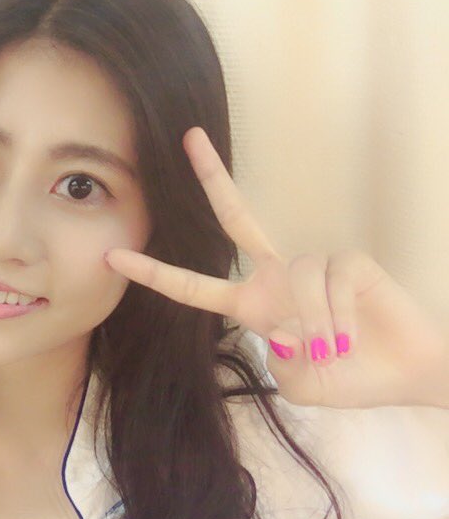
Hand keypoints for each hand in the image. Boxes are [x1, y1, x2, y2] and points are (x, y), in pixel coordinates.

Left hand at [105, 127, 448, 408]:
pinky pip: (331, 279)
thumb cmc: (345, 377)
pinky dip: (339, 315)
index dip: (155, 274)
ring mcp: (312, 264)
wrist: (402, 376)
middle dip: (213, 177)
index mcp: (251, 304)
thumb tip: (283, 327)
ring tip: (333, 346)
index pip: (193, 287)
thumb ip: (277, 357)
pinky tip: (352, 331)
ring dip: (314, 323)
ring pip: (296, 277)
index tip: (115, 257)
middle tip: (189, 138)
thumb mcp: (296, 381)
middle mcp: (276, 275)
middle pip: (236, 218)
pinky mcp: (348, 260)